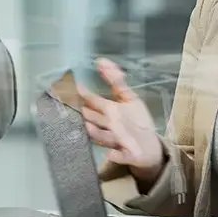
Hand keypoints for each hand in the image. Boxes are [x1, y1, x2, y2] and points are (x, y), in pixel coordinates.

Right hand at [80, 58, 165, 188]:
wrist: (149, 147)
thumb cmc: (136, 121)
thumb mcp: (129, 97)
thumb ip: (116, 80)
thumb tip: (101, 61)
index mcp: (107, 111)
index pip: (92, 100)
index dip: (81, 94)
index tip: (67, 87)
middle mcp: (108, 126)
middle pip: (92, 118)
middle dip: (83, 113)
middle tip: (72, 106)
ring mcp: (115, 141)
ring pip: (101, 136)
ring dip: (95, 133)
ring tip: (89, 126)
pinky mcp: (126, 154)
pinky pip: (118, 155)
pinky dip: (115, 155)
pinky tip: (111, 154)